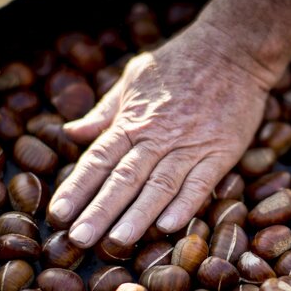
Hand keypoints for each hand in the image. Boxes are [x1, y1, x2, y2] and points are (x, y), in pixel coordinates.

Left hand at [47, 21, 271, 247]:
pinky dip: (186, 204)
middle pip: (124, 178)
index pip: (98, 159)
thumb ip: (104, 112)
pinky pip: (201, 181)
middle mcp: (158, 135)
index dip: (77, 187)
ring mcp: (191, 144)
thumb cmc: (178, 63)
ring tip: (118, 242)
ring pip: (160, 185)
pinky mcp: (221, 150)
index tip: (58, 214)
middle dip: (100, 211)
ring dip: (138, 215)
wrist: (231, 48)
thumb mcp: (132, 79)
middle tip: (79, 240)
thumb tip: (71, 132)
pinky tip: (169, 226)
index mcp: (133, 120)